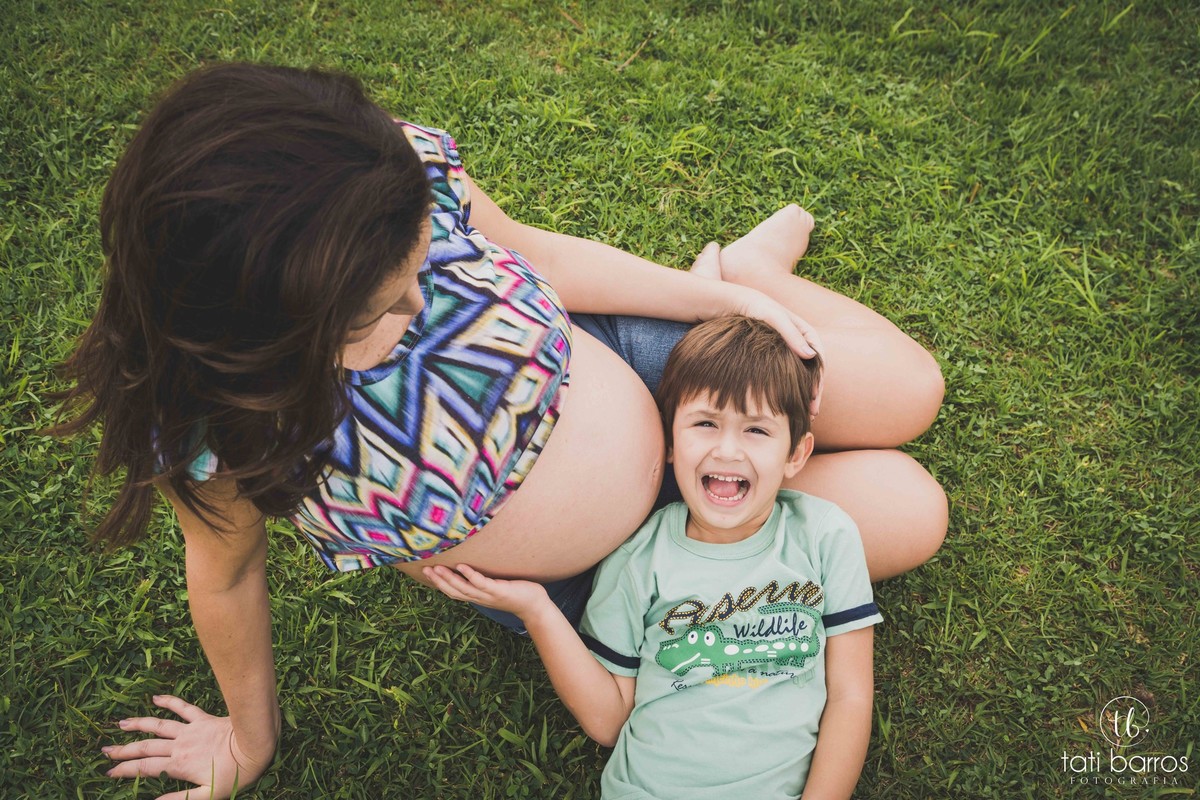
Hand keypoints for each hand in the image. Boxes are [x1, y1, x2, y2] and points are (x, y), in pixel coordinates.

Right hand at [102, 695, 273, 799]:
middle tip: (104, 750)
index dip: (124, 770)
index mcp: (178, 765)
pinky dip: (169, 701)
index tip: (108, 772)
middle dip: (123, 750)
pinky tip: (156, 698)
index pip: (144, 768)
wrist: (255, 745)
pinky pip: (183, 708)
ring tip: (120, 724)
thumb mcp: (208, 795)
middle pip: (145, 747)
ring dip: (139, 724)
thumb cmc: (236, 774)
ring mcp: (191, 730)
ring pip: (159, 725)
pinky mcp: (203, 719)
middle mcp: (180, 746)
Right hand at [424, 564, 550, 620]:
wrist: (534, 606)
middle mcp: (480, 598)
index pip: (453, 591)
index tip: (426, 573)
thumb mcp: (495, 587)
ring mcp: (488, 595)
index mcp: (477, 597)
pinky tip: (462, 566)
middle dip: (438, 580)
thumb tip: (475, 569)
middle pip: (454, 591)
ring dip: (449, 578)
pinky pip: (481, 583)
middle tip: (424, 569)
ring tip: (437, 567)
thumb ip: (484, 582)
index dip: (439, 584)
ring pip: (464, 588)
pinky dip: (470, 575)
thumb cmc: (516, 593)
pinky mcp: (499, 590)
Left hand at [724, 280, 824, 418]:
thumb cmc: (751, 307)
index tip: (814, 398)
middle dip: (814, 392)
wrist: (728, 303)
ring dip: (802, 394)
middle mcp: (798, 341)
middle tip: (811, 414)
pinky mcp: (772, 356)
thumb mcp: (772, 316)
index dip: (819, 380)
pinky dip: (787, 390)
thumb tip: (811, 356)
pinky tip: (782, 404)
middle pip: (812, 371)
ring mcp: (785, 349)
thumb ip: (791, 334)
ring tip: (800, 414)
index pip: (819, 358)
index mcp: (804, 330)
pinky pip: (785, 375)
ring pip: (800, 375)